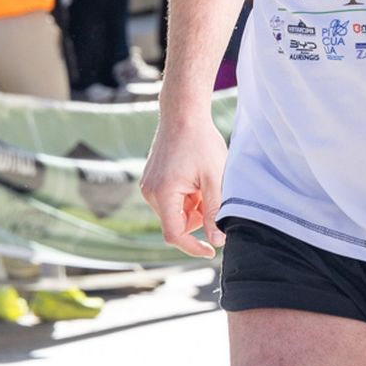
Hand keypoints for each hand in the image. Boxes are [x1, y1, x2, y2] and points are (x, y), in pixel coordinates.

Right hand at [139, 114, 227, 257]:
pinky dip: (185, 196)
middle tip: (212, 193)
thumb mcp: (214, 178)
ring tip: (204, 181)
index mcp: (163, 193)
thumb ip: (215, 211)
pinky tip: (194, 176)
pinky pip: (170, 200)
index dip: (192, 247)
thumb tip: (217, 240)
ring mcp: (148, 186)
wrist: (183, 114)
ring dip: (192, 205)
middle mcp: (149, 192)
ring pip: (174, 212)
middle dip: (197, 216)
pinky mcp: (150, 180)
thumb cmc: (201, 142)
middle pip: (176, 223)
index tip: (211, 251)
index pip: (174, 235)